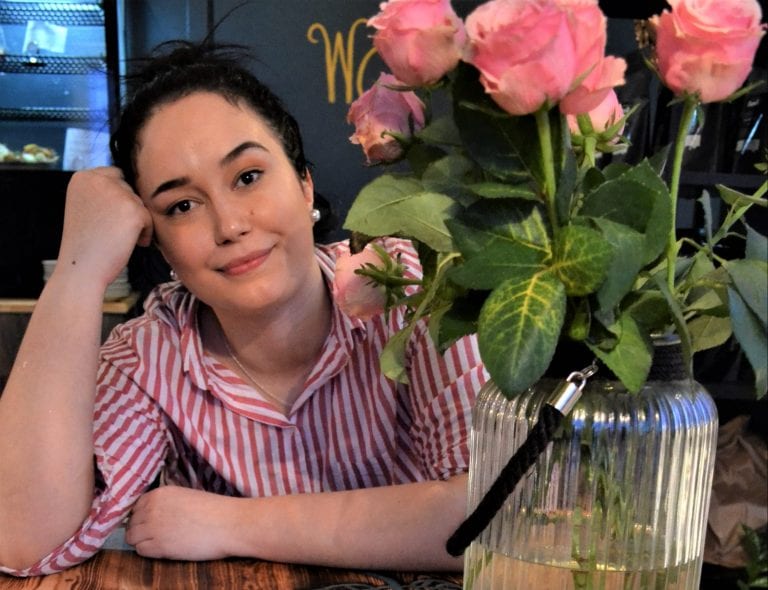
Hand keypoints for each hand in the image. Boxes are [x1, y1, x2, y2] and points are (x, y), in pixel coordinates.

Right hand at [56, 167, 152, 288]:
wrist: (82, 269)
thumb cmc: (85, 244)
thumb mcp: (86, 207)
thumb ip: (103, 193)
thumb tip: (132, 188)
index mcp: (82, 177)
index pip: (115, 175)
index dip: (118, 198)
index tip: (109, 219)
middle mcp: (97, 179)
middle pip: (129, 189)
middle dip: (127, 210)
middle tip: (112, 231)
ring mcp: (116, 193)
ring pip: (140, 203)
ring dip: (136, 222)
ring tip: (117, 238)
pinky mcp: (132, 209)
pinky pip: (149, 218)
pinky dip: (144, 233)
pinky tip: (130, 244)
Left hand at [125, 486, 236, 559]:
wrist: (227, 523)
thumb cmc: (213, 510)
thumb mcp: (185, 497)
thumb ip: (166, 503)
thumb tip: (153, 514)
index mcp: (159, 493)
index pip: (136, 507)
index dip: (143, 516)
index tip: (153, 522)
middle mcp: (151, 508)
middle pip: (131, 523)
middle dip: (141, 530)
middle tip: (158, 535)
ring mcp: (153, 527)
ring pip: (132, 538)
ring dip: (143, 541)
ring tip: (161, 542)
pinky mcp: (158, 546)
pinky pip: (141, 550)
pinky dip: (149, 552)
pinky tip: (165, 549)